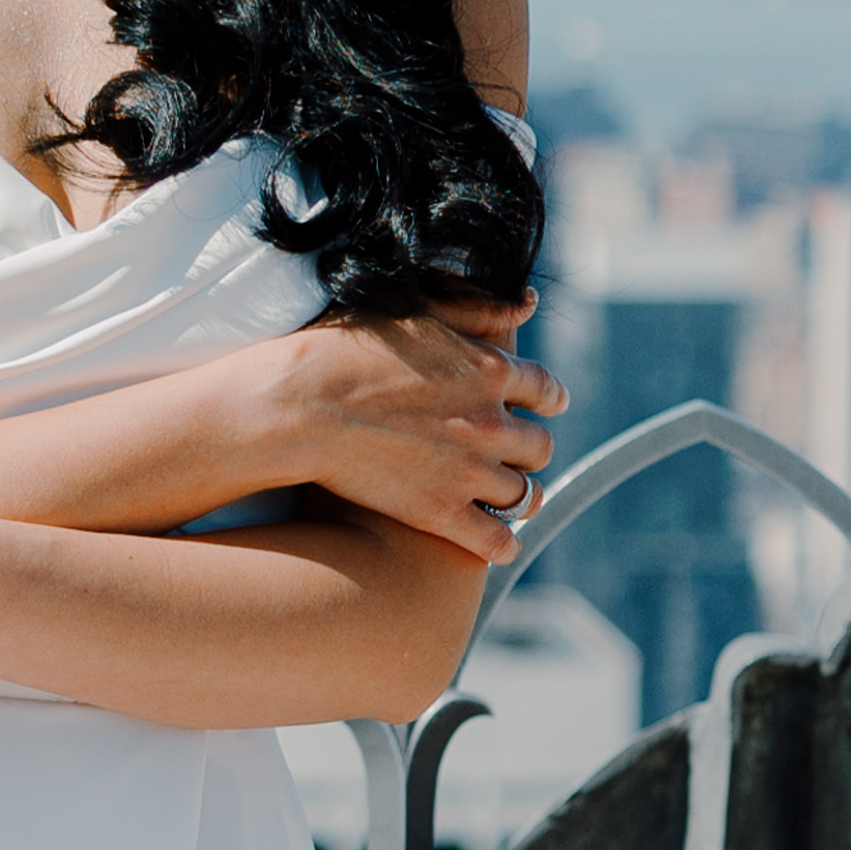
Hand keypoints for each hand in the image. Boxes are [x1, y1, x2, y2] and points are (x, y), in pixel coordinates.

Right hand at [270, 300, 565, 559]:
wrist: (302, 406)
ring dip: (517, 494)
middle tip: (515, 454)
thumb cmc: (346, 350)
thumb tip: (529, 304)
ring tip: (503, 496)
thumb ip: (479, 309)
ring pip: (523, 493)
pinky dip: (501, 545)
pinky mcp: (441, 514)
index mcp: (490, 370)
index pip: (546, 390)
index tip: (546, 407)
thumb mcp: (421, 314)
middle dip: (530, 450)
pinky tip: (498, 545)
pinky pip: (495, 540)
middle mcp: (491, 423)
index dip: (548, 400)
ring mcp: (470, 472)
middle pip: (540, 446)